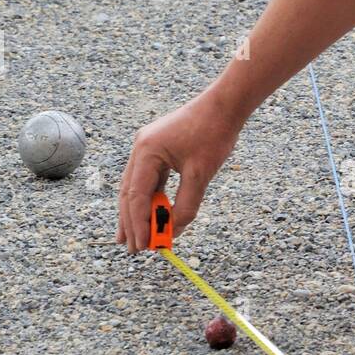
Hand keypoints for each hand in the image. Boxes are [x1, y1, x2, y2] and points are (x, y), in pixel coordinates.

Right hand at [116, 92, 241, 251]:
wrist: (225, 105)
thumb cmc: (214, 134)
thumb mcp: (201, 174)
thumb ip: (187, 205)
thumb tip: (174, 230)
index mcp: (147, 151)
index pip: (136, 196)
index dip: (139, 223)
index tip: (143, 246)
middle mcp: (141, 149)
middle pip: (129, 193)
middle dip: (131, 222)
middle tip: (131, 248)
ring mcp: (147, 148)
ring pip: (136, 188)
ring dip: (137, 213)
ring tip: (133, 238)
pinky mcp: (157, 150)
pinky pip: (149, 180)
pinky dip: (149, 199)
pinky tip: (150, 215)